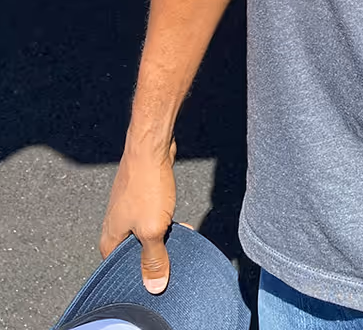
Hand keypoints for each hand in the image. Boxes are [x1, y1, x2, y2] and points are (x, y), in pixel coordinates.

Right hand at [100, 140, 176, 292]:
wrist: (151, 148)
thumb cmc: (146, 187)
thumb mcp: (152, 230)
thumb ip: (153, 259)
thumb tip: (154, 286)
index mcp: (109, 240)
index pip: (120, 271)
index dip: (139, 277)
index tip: (159, 279)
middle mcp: (114, 227)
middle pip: (134, 253)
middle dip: (155, 256)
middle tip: (173, 258)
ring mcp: (127, 211)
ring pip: (146, 235)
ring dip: (163, 238)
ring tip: (180, 238)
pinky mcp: (140, 199)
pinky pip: (152, 219)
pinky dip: (165, 223)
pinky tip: (181, 224)